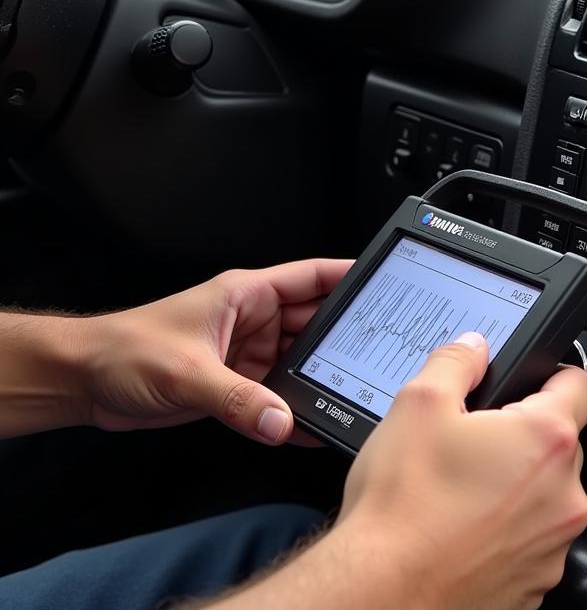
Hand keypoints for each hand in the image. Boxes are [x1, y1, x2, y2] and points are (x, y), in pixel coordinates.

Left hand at [78, 258, 350, 444]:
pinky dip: (291, 408)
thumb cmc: (126, 351)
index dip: (349, 277)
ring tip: (349, 393)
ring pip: (298, 361)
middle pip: (313, 324)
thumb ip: (238, 399)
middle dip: (343, 338)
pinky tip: (308, 426)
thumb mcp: (187, 372)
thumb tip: (283, 422)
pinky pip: (275, 393)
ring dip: (318, 378)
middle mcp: (252, 320)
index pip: (312, 277)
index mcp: (246, 294)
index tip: (385, 285)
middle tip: (377, 355)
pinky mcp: (234, 384)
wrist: (84, 381)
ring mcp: (245, 352)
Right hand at [333, 332, 586, 609]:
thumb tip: (474, 347)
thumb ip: (456, 361)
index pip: (582, 384)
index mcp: (546, 441)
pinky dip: (505, 533)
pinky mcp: (535, 586)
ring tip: (460, 490)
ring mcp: (553, 546)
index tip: (530, 382)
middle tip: (473, 441)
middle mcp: (564, 495)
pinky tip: (461, 529)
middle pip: (560, 443)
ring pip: (545, 496)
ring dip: (515, 488)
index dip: (553, 375)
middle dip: (522, 436)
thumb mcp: (418, 404)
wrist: (383, 593)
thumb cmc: (404, 508)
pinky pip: (530, 542)